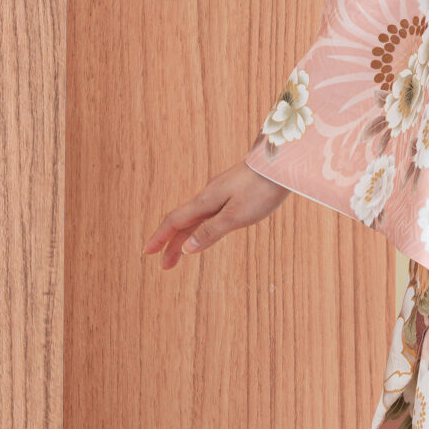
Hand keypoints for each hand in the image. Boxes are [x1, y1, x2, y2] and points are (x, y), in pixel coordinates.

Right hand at [144, 162, 289, 266]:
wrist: (281, 163)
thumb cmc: (262, 189)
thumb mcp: (237, 216)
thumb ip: (211, 231)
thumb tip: (187, 248)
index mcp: (206, 201)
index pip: (175, 221)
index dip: (160, 238)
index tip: (147, 253)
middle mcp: (209, 195)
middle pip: (183, 222)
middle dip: (171, 243)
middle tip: (165, 265)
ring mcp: (220, 192)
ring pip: (196, 217)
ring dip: (186, 235)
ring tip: (182, 253)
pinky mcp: (233, 191)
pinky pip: (209, 211)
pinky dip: (200, 225)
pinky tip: (205, 229)